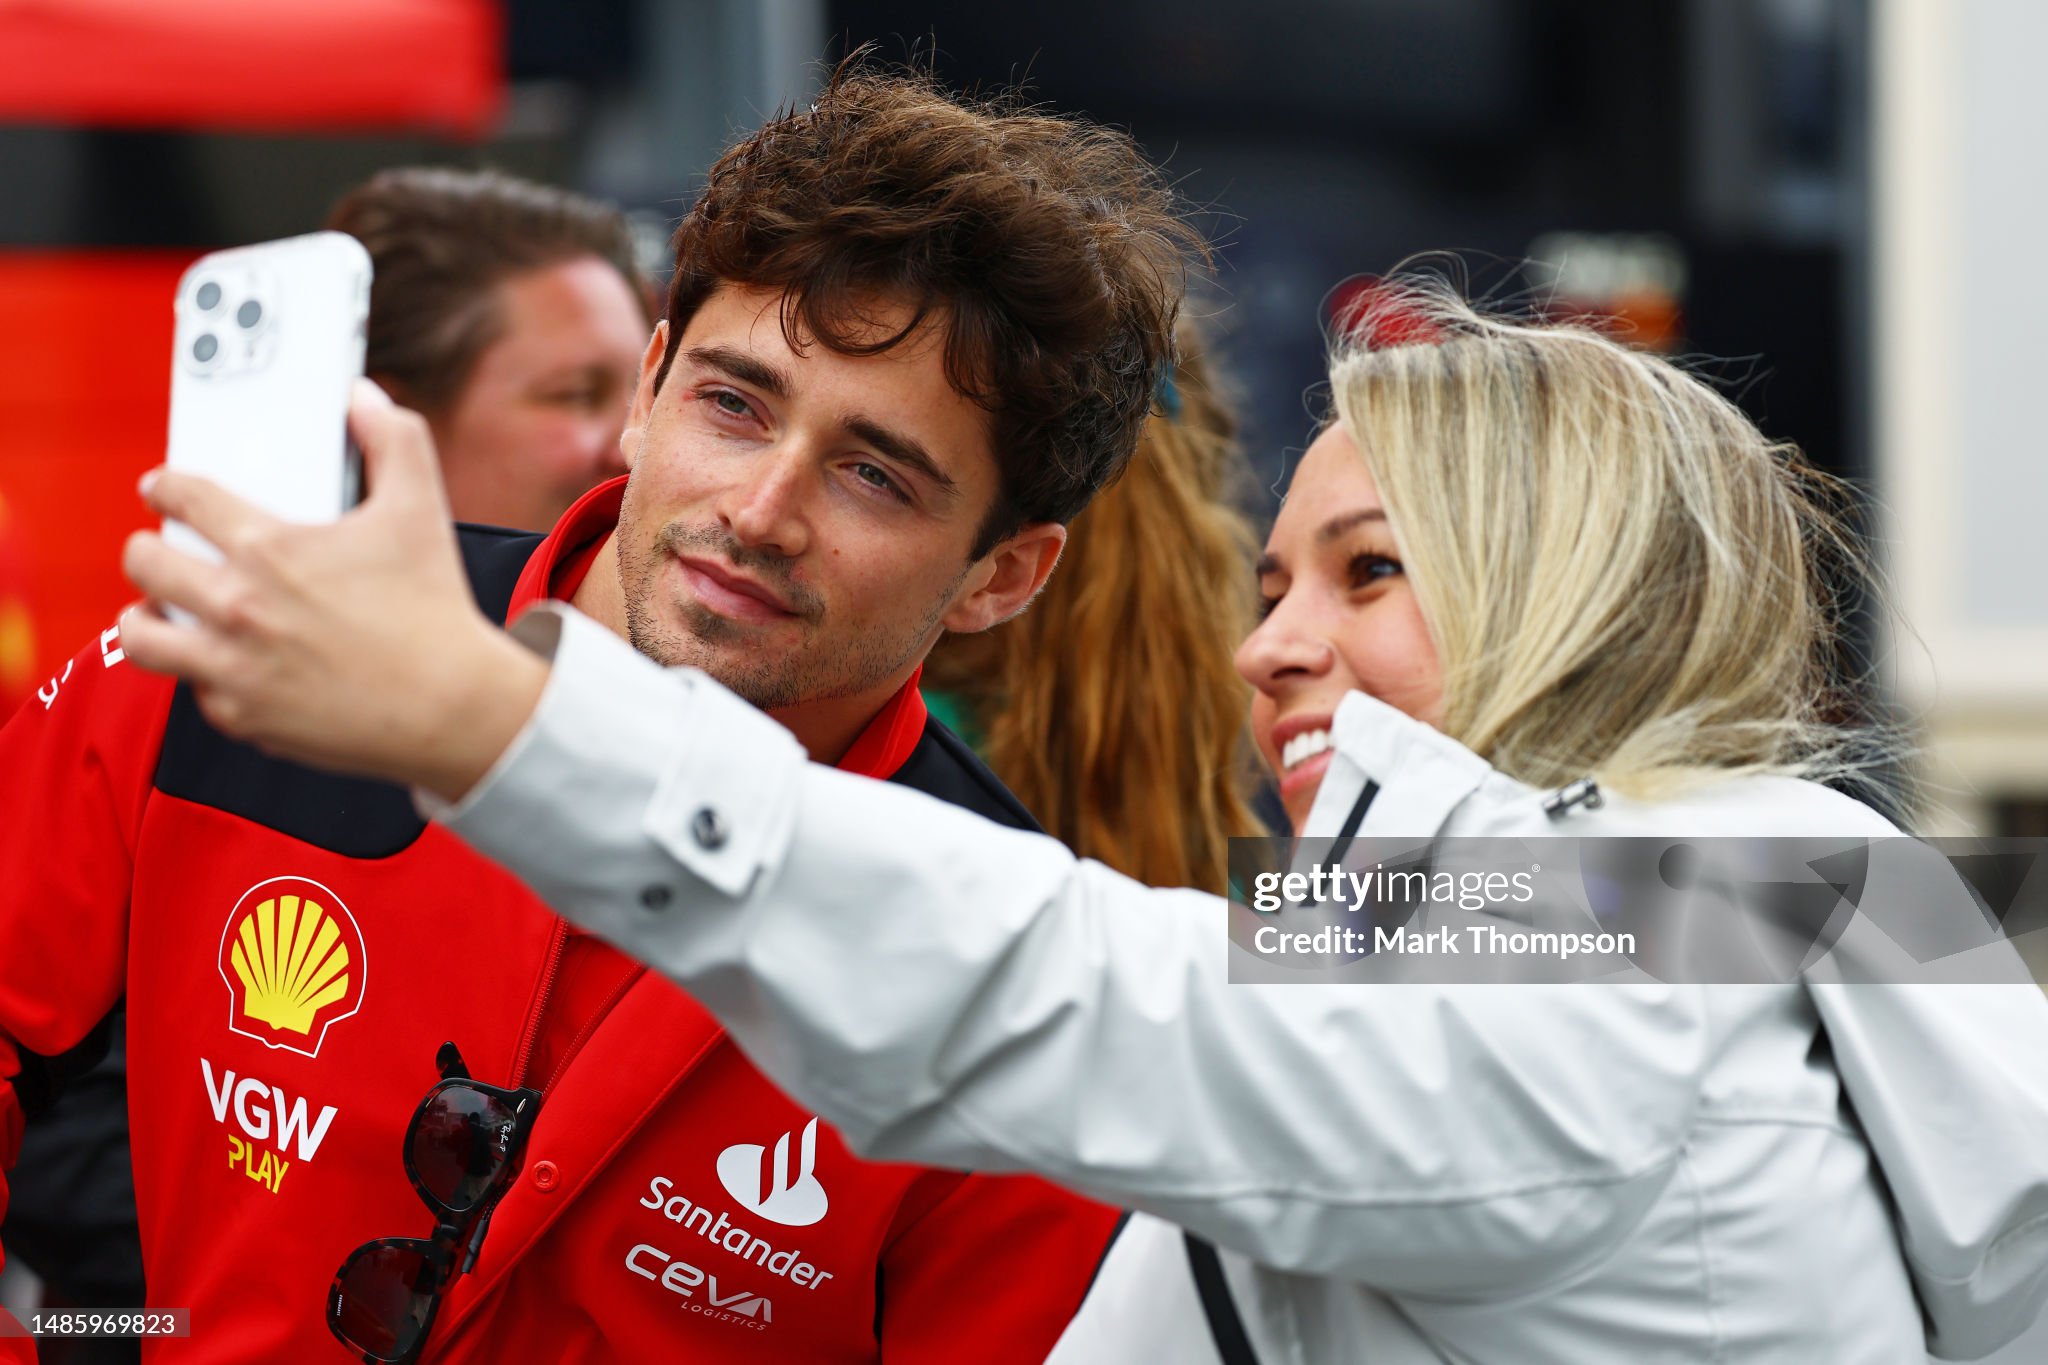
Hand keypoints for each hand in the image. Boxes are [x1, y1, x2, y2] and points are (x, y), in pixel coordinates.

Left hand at [120, 380, 548, 800]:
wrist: (451, 707)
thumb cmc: (434, 613)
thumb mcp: (421, 511)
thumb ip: (394, 441)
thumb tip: (366, 400)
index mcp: (270, 548)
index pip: (183, 497)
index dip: (165, 485)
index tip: (162, 488)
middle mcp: (237, 606)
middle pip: (143, 561)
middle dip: (148, 548)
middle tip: (165, 550)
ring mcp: (231, 665)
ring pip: (141, 633)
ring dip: (146, 614)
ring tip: (164, 610)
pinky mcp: (241, 716)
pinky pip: (196, 689)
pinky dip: (209, 673)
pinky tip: (234, 662)